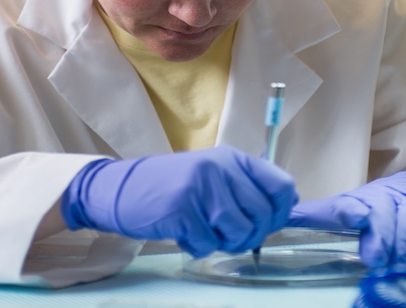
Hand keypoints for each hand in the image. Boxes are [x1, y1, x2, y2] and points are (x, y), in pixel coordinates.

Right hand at [61, 145, 296, 257]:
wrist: (120, 188)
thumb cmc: (170, 186)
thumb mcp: (212, 175)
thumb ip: (245, 187)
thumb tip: (285, 208)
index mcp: (232, 158)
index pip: (282, 187)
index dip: (279, 213)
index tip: (265, 223)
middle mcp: (219, 168)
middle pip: (263, 215)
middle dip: (250, 235)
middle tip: (229, 235)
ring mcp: (200, 187)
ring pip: (239, 233)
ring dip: (224, 243)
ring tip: (205, 232)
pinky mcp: (181, 209)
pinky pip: (209, 244)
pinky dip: (199, 247)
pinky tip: (184, 234)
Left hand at [286, 170, 405, 269]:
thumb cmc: (375, 204)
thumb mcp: (343, 206)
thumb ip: (314, 215)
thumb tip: (278, 218)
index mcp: (358, 201)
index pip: (351, 204)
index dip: (352, 210)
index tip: (356, 218)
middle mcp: (384, 199)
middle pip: (383, 214)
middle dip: (381, 236)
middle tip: (376, 259)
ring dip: (402, 243)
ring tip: (397, 262)